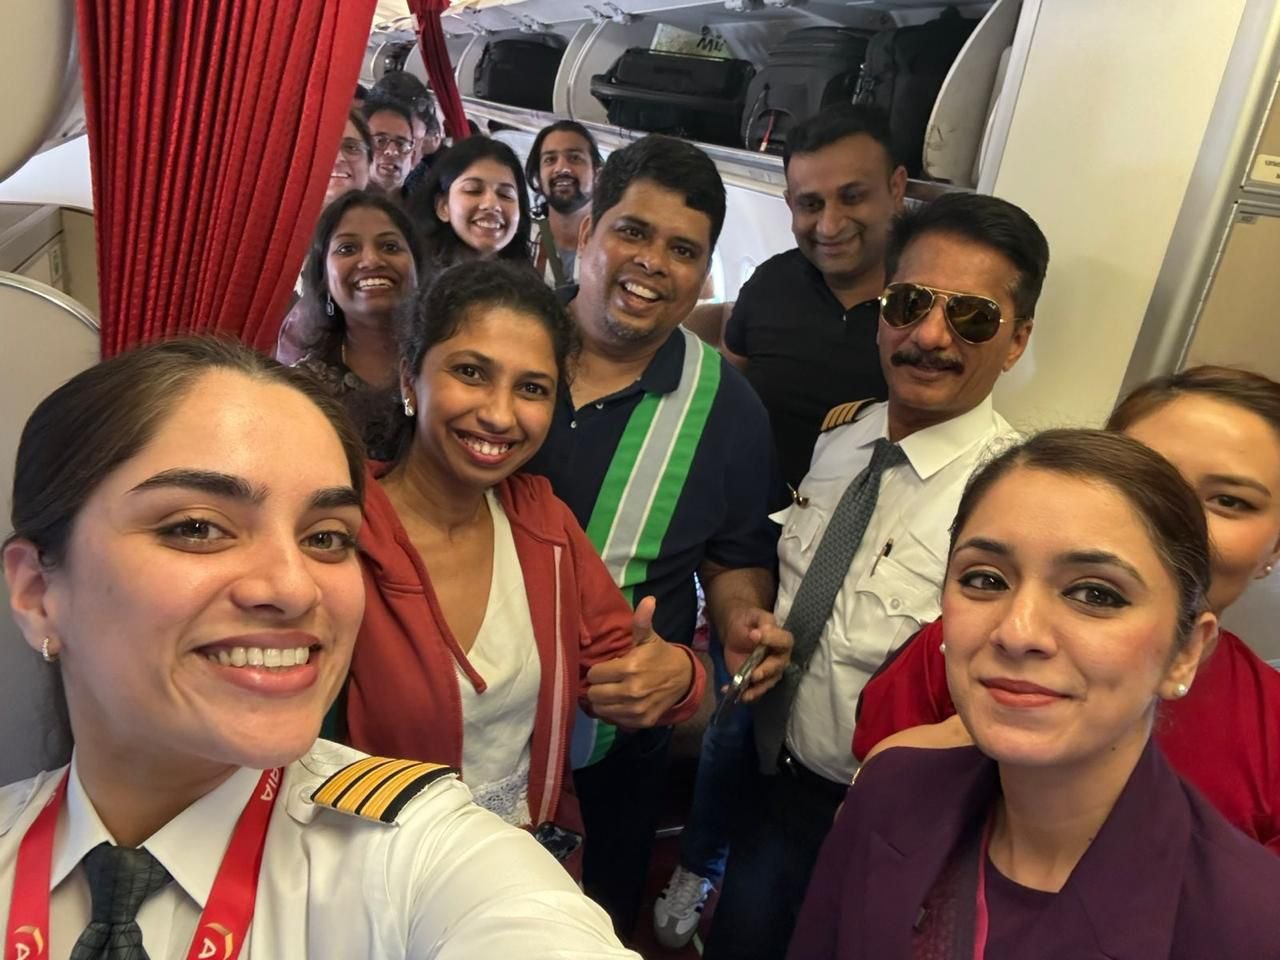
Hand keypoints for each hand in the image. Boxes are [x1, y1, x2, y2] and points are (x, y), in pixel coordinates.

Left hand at [586, 597, 694, 728]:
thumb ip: (641, 621)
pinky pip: (615, 720)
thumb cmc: (659, 655)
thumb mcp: (649, 637)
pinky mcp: (641, 722)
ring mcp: (636, 709)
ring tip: (611, 691)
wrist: (683, 678)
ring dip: (604, 701)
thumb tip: (648, 599)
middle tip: (607, 681)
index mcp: (630, 668)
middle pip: (594, 694)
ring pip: (601, 709)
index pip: (594, 675)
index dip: (598, 670)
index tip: (606, 668)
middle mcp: (632, 691)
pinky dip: (615, 713)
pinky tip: (621, 702)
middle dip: (598, 687)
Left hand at [720, 606, 791, 702]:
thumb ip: (762, 621)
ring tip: (745, 694)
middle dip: (766, 671)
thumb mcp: (755, 616)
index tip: (755, 634)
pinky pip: (751, 690)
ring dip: (756, 690)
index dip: (773, 639)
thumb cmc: (749, 623)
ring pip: (766, 684)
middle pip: (777, 668)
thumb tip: (758, 634)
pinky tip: (727, 689)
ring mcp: (768, 673)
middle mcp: (779, 659)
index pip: (784, 641)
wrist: (735, 632)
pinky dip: (740, 692)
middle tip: (754, 674)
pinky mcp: (754, 681)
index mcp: (782, 640)